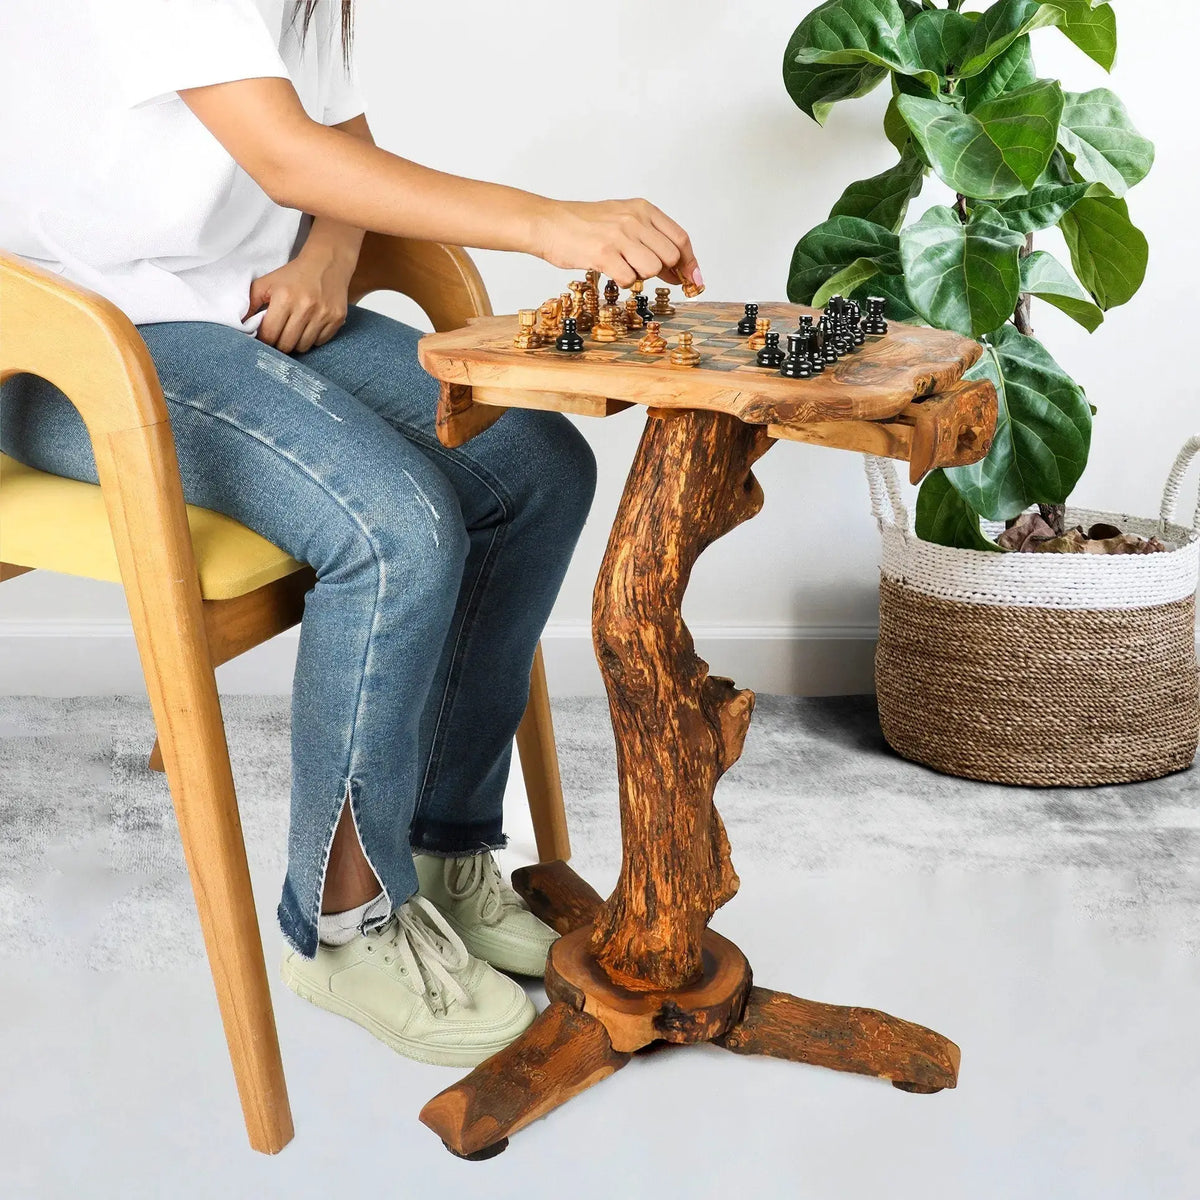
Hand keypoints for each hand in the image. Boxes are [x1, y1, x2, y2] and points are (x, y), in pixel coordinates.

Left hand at [244, 245, 355, 353]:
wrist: (327, 262)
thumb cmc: (294, 274)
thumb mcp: (267, 282)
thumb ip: (250, 303)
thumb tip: (239, 324)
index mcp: (285, 298)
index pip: (270, 335)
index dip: (265, 340)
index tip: (265, 337)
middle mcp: (305, 307)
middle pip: (287, 344)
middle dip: (280, 344)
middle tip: (279, 336)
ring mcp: (323, 314)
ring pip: (304, 346)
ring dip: (296, 343)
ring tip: (294, 331)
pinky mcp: (337, 319)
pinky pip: (320, 341)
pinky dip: (313, 339)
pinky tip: (310, 326)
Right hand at [532, 198, 702, 290]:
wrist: (548, 223)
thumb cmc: (584, 225)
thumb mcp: (622, 221)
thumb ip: (650, 241)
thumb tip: (677, 271)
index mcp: (643, 209)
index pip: (680, 239)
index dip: (690, 263)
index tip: (694, 279)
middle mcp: (634, 219)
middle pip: (670, 257)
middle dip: (662, 272)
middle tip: (643, 271)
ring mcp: (620, 236)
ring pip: (652, 269)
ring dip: (640, 275)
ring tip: (620, 265)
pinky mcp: (604, 254)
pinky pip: (630, 279)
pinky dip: (623, 281)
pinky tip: (610, 271)